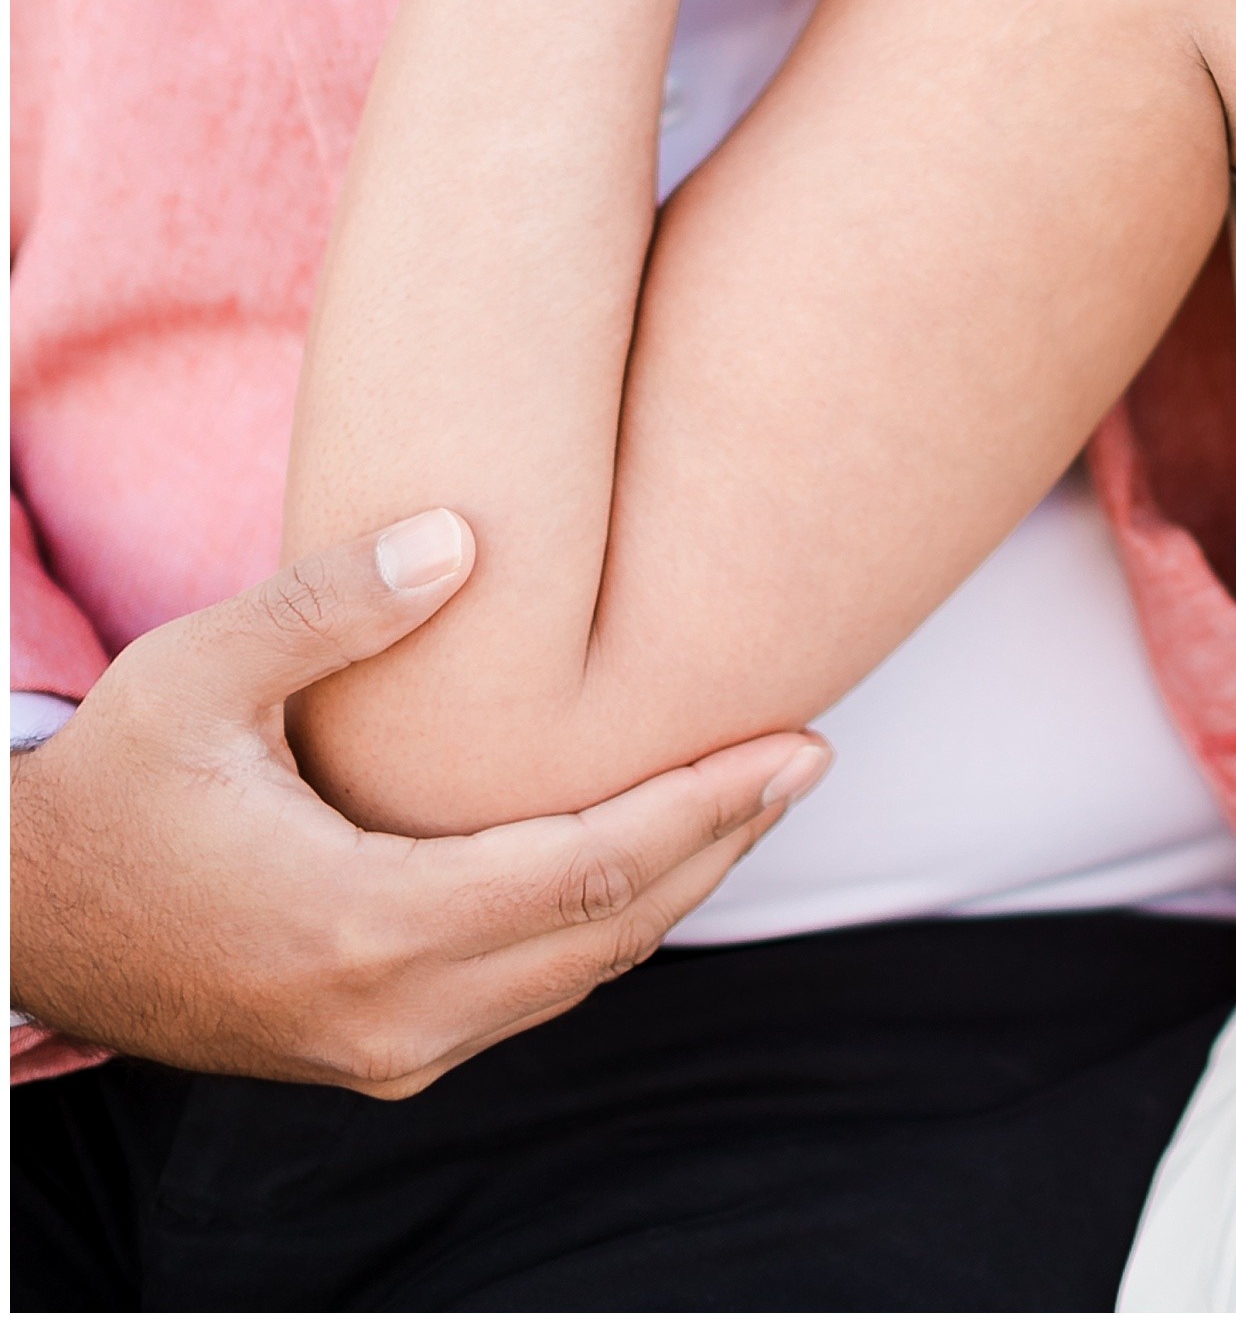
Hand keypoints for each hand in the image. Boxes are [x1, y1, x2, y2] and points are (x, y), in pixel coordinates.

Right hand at [7, 526, 827, 1095]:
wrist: (31, 926)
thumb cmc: (114, 788)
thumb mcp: (201, 672)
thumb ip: (334, 606)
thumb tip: (466, 534)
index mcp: (358, 925)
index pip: (582, 874)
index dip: (699, 808)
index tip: (793, 742)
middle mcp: (388, 1015)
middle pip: (603, 936)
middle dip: (716, 842)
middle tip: (806, 752)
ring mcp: (383, 1050)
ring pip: (571, 978)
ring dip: (668, 887)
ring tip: (749, 791)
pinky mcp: (372, 1053)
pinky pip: (523, 995)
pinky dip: (599, 924)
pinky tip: (638, 854)